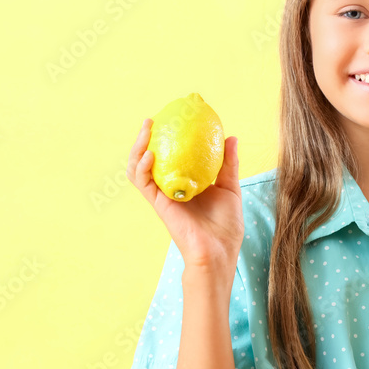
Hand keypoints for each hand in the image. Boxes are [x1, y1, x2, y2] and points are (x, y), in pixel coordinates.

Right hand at [127, 118, 244, 275]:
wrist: (219, 251)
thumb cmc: (226, 225)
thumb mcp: (230, 188)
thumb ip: (228, 164)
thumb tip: (231, 136)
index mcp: (186, 182)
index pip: (171, 157)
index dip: (167, 138)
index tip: (172, 117)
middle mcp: (171, 187)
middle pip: (150, 160)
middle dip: (145, 139)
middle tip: (151, 120)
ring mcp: (163, 195)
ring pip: (139, 169)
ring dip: (137, 148)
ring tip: (145, 129)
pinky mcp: (158, 204)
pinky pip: (143, 183)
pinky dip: (142, 167)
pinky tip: (149, 153)